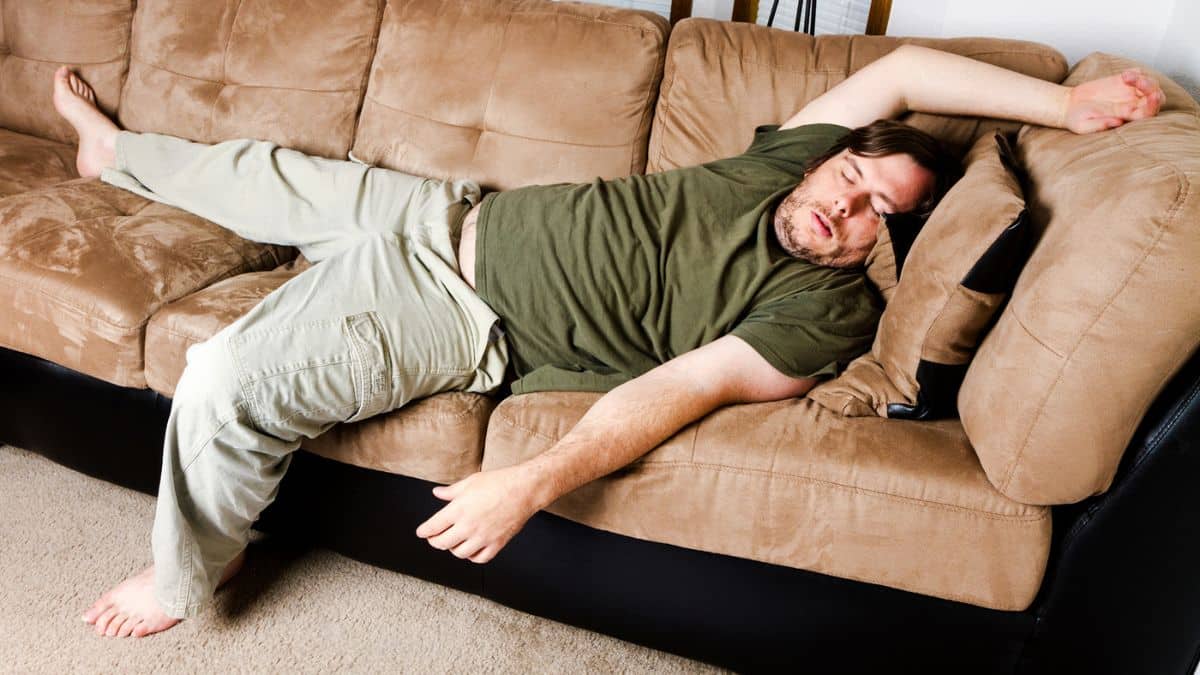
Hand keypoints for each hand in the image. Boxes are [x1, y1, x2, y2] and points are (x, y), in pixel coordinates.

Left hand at [415, 465, 546, 563]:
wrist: (524, 489)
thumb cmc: (498, 482)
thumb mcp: (470, 482)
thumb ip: (451, 491)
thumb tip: (437, 493)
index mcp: (458, 509)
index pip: (433, 527)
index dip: (423, 531)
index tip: (421, 532)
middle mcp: (468, 526)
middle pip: (442, 543)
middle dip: (434, 541)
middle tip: (434, 538)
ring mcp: (483, 537)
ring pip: (459, 553)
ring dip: (453, 549)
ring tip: (453, 542)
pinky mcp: (496, 543)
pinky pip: (479, 558)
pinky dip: (472, 556)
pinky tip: (471, 549)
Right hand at [1064, 68, 1164, 133]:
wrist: (1069, 105)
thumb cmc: (1077, 119)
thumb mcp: (1083, 125)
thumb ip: (1100, 125)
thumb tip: (1118, 122)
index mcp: (1126, 119)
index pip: (1148, 113)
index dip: (1153, 105)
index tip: (1152, 96)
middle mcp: (1132, 105)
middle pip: (1155, 97)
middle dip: (1151, 88)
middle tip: (1139, 82)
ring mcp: (1129, 92)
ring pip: (1149, 83)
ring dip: (1143, 79)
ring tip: (1125, 77)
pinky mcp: (1123, 81)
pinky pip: (1139, 73)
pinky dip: (1136, 72)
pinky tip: (1123, 75)